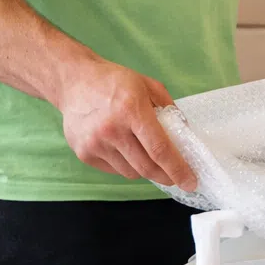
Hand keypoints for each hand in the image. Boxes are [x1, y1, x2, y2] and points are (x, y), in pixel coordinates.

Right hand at [52, 59, 196, 189]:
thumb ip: (169, 109)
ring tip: (147, 156)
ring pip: (130, 172)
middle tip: (176, 179)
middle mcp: (112, 130)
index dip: (177, 169)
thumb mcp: (148, 86)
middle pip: (146, 167)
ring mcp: (95, 144)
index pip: (159, 149)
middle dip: (166, 177)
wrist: (74, 82)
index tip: (190, 182)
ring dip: (145, 170)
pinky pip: (114, 169)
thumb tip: (185, 135)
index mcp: (132, 111)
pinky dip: (126, 165)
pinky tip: (125, 150)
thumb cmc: (115, 82)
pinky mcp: (83, 153)